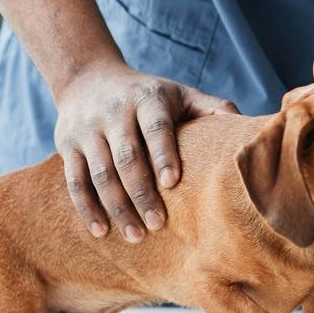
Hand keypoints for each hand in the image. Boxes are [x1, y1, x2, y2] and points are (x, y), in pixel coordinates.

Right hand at [51, 61, 237, 241]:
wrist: (87, 76)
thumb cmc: (148, 94)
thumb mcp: (180, 93)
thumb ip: (212, 109)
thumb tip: (247, 127)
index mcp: (147, 98)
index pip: (154, 127)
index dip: (163, 154)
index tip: (172, 183)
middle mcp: (114, 112)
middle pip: (125, 156)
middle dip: (140, 193)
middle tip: (158, 225)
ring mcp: (87, 129)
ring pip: (99, 173)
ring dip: (116, 207)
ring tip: (136, 236)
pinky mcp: (67, 145)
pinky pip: (75, 180)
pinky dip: (86, 207)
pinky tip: (101, 231)